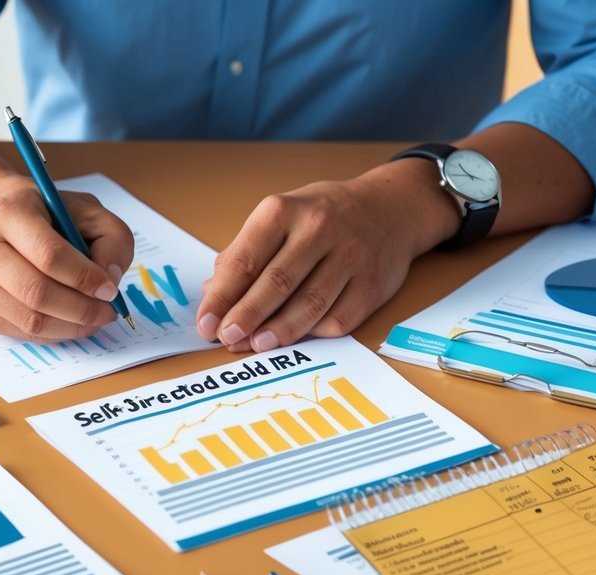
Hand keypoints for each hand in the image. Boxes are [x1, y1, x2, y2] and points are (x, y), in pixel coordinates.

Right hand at [0, 171, 133, 340]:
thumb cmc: (47, 217)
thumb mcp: (88, 211)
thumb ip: (112, 239)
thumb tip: (109, 280)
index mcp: (8, 212)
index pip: (49, 255)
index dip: (85, 278)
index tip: (110, 289)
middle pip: (38, 292)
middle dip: (82, 309)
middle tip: (108, 311)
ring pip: (30, 320)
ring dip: (72, 326)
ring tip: (94, 318)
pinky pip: (22, 333)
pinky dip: (55, 334)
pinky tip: (70, 321)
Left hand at [196, 160, 459, 351]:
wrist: (390, 208)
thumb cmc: (323, 215)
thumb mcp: (280, 218)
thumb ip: (245, 254)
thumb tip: (211, 293)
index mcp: (284, 210)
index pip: (245, 260)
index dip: (221, 297)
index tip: (205, 323)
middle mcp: (318, 229)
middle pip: (276, 283)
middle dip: (246, 316)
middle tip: (227, 339)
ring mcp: (350, 257)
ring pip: (309, 304)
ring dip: (278, 330)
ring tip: (256, 344)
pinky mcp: (372, 284)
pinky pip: (338, 318)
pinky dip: (313, 332)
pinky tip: (296, 337)